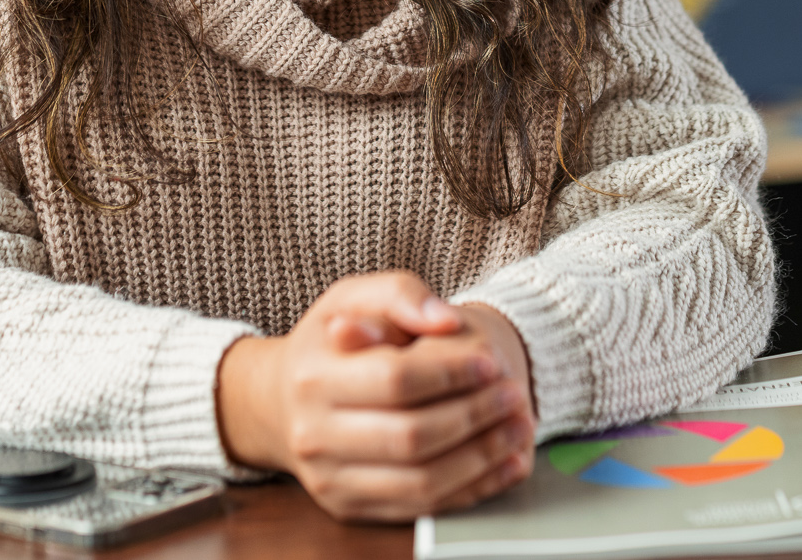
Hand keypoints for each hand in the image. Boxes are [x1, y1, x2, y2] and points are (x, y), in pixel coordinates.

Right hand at [216, 272, 537, 520]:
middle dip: (474, 418)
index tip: (490, 362)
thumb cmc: (330, 342)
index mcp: (313, 375)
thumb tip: (444, 319)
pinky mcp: (348, 507)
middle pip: (409, 436)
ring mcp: (329, 478)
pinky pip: (419, 508)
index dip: (450, 373)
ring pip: (419, 482)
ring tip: (519, 430)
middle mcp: (313, 434)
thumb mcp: (353, 297)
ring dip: (481, 460)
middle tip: (515, 396)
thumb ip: (400, 294)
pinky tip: (503, 466)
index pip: (394, 379)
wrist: (282, 402)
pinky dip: (471, 490)